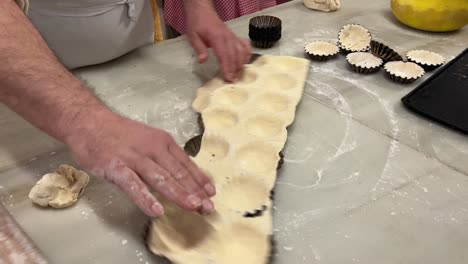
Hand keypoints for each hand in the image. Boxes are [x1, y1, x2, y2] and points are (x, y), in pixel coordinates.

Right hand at [67, 111, 215, 216]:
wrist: (88, 121)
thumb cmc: (120, 134)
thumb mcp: (149, 140)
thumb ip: (164, 157)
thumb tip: (184, 177)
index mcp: (163, 142)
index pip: (185, 163)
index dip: (200, 180)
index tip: (211, 194)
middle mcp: (153, 149)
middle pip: (177, 173)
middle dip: (194, 191)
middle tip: (208, 207)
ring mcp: (134, 158)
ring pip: (160, 178)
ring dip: (178, 193)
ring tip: (192, 206)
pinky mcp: (116, 167)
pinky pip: (133, 185)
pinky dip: (145, 198)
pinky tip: (156, 210)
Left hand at [184, 1, 250, 81]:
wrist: (202, 10)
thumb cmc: (197, 24)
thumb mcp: (193, 36)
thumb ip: (199, 48)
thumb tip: (202, 61)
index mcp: (216, 37)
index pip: (223, 55)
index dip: (227, 68)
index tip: (228, 78)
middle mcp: (227, 37)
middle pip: (234, 55)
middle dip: (234, 69)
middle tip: (233, 81)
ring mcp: (232, 36)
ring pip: (241, 51)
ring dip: (240, 63)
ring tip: (238, 74)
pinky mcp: (234, 36)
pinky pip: (244, 45)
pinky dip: (246, 53)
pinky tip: (245, 62)